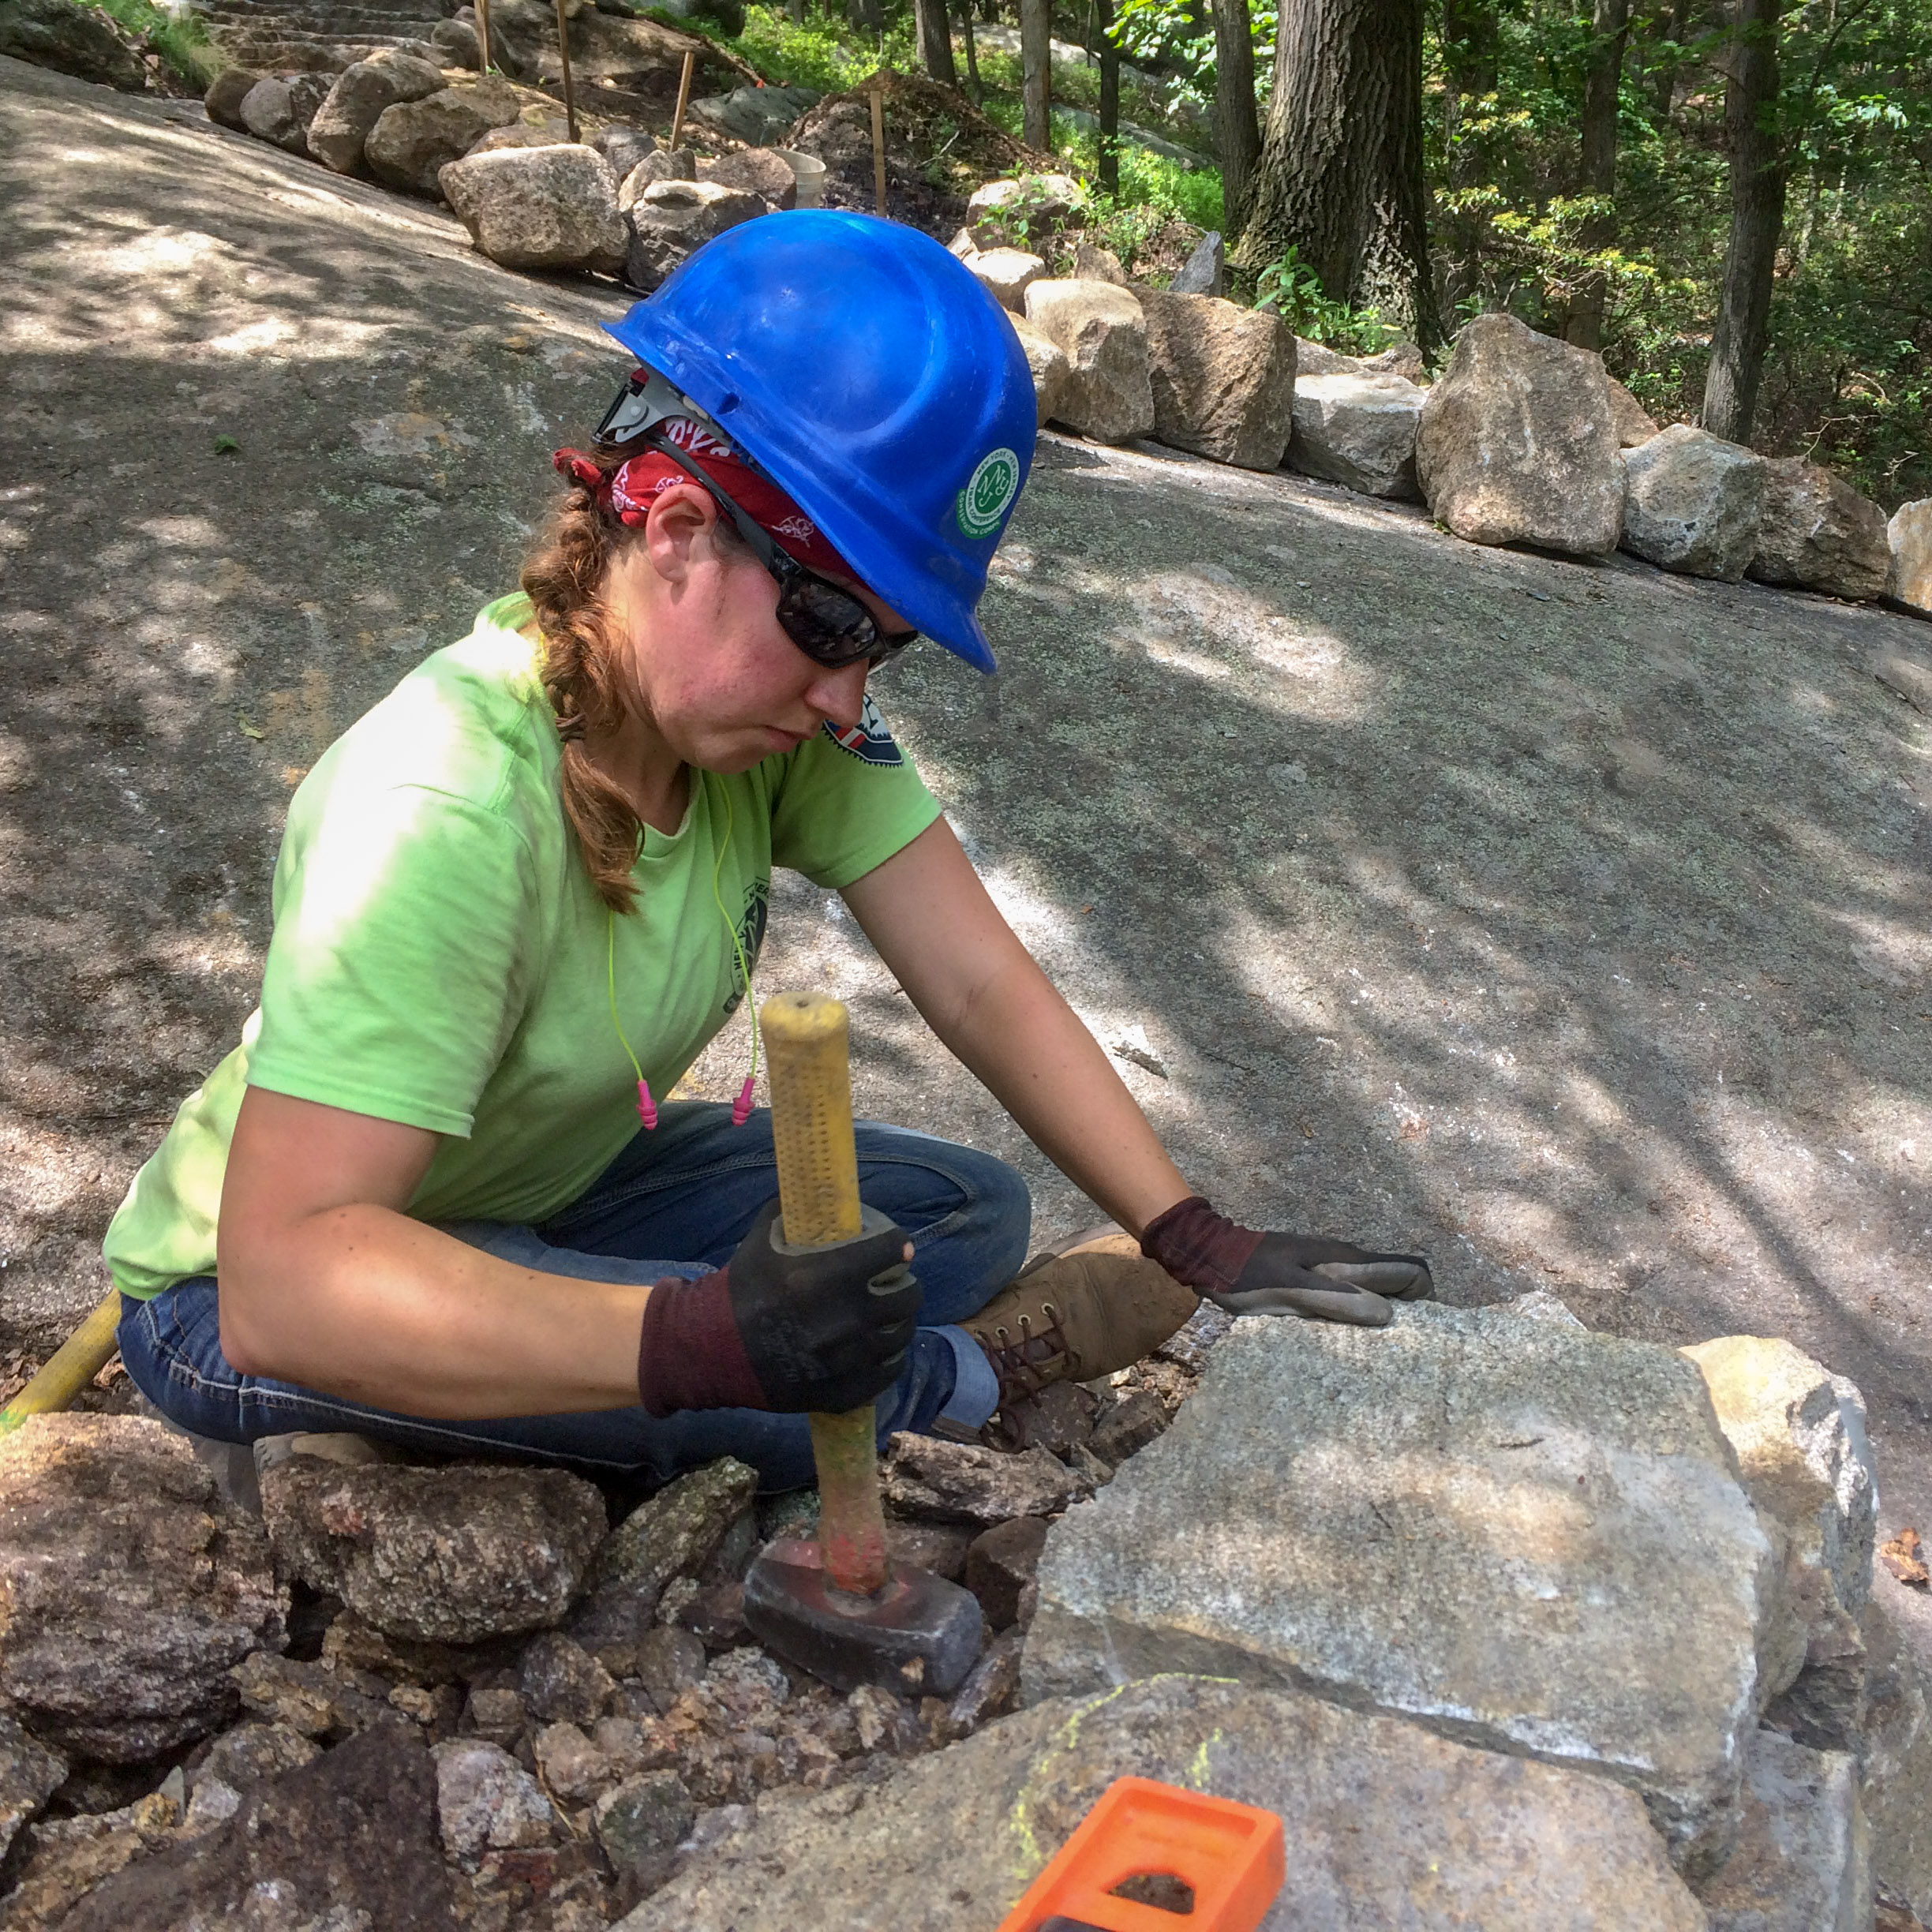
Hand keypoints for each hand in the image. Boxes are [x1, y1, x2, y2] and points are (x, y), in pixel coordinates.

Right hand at [636, 1200, 920, 1415]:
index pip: (892, 1251)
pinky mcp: (844, 1391)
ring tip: (891, 1316)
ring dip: (900, 1321)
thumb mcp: (763, 1238)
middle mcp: (844, 1319)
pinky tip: (881, 1347)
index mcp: (827, 1276)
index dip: (897, 1245)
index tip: (896, 1245)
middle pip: (907, 1297)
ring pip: (901, 1335)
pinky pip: (888, 1372)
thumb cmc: (741, 1288)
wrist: (712, 1349)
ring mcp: (847, 1360)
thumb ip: (793, 1210)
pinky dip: (889, 1358)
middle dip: (906, 1285)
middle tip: (897, 1282)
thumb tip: (819, 1188)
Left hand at [1140, 1196, 1430, 1328]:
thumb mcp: (1290, 1292)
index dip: (1426, 1299)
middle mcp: (1347, 1259)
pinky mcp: (1314, 1273)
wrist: (1209, 1253)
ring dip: (1383, 1312)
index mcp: (1348, 1260)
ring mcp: (1331, 1264)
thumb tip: (1388, 1315)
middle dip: (1409, 1310)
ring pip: (1375, 1286)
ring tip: (1374, 1351)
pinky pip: (1350, 1291)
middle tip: (1398, 1350)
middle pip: (1398, 1279)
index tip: (1419, 1333)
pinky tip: (1343, 1337)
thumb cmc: (1248, 1276)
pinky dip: (1358, 1311)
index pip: (1411, 1270)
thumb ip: (1336, 1300)